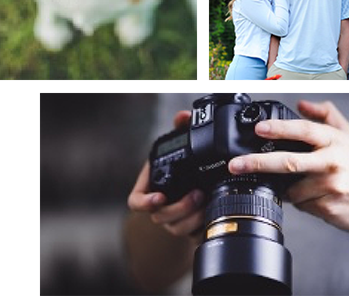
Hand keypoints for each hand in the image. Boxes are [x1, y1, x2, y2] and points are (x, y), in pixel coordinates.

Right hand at [128, 111, 204, 240]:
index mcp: (151, 185)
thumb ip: (181, 128)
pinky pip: (190, 233)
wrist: (197, 182)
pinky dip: (201, 226)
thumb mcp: (180, 144)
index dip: (144, 203)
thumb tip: (184, 115)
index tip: (160, 197)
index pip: (136, 201)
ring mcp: (172, 218)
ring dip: (191, 218)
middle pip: (159, 217)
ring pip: (176, 227)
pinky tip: (212, 214)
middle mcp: (159, 205)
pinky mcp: (188, 226)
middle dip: (179, 208)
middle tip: (198, 195)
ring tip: (207, 203)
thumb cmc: (181, 163)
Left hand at [228, 100, 348, 233]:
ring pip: (291, 188)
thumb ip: (325, 113)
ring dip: (286, 188)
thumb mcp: (347, 133)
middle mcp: (332, 161)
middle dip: (257, 163)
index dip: (279, 128)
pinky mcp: (328, 207)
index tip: (259, 128)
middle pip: (288, 161)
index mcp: (333, 140)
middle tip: (236, 164)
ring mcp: (330, 186)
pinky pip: (300, 205)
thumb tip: (301, 104)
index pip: (303, 130)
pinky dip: (298, 201)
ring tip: (300, 185)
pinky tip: (311, 197)